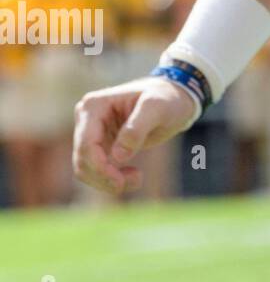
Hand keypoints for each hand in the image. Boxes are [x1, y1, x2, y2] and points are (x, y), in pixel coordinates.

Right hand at [73, 77, 199, 194]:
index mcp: (94, 105)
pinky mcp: (99, 144)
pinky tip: (134, 176)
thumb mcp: (157, 108)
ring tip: (137, 179)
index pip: (87, 144)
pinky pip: (95, 170)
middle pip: (82, 160)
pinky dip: (110, 179)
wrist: (174, 99)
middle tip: (137, 181)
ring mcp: (90, 132)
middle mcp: (86, 118)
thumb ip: (137, 128)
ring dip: (107, 181)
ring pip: (85, 169)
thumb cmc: (166, 99)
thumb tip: (118, 156)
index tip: (120, 183)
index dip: (100, 168)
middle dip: (105, 177)